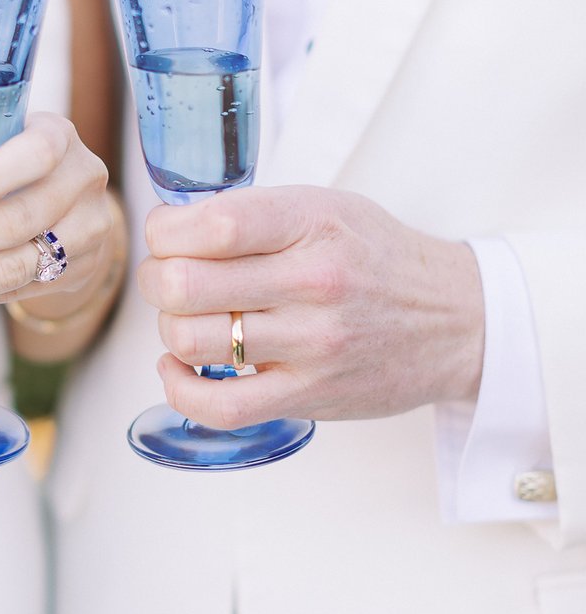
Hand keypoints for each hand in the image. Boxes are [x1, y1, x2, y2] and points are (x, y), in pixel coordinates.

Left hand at [137, 186, 484, 430]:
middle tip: (166, 278)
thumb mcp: (324, 207)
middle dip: (156, 280)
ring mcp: (312, 344)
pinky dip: (179, 389)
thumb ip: (253, 213)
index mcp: (312, 222)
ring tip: (186, 318)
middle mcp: (313, 282)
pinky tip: (178, 368)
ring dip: (168, 328)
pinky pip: (218, 406)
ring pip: (191, 341)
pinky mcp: (309, 395)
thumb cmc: (376, 257)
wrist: (457, 320)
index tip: (165, 235)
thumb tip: (169, 228)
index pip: (213, 224)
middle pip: (185, 285)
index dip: (164, 231)